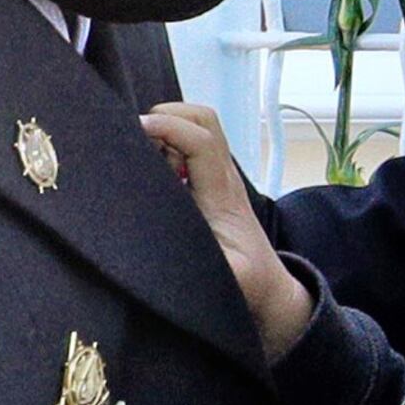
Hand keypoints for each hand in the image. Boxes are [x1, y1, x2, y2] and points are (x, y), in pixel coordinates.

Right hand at [142, 102, 310, 364]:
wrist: (268, 287)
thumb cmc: (247, 282)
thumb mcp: (228, 279)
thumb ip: (210, 265)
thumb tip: (172, 255)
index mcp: (222, 194)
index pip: (202, 141)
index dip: (170, 128)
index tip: (136, 131)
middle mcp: (222, 176)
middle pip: (204, 119)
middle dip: (168, 116)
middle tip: (136, 140)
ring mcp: (218, 176)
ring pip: (198, 127)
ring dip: (168, 128)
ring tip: (142, 155)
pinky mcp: (209, 182)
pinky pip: (190, 145)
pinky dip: (168, 143)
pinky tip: (151, 171)